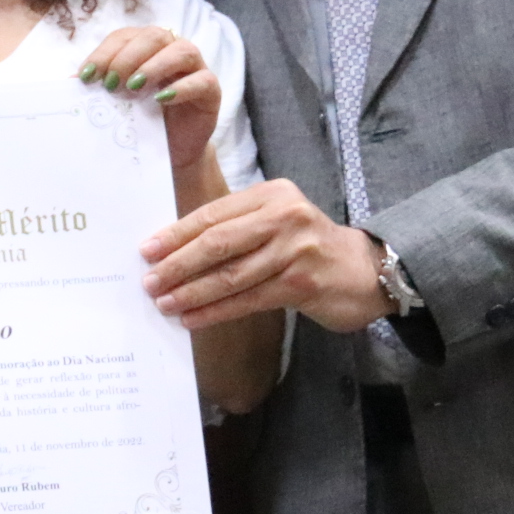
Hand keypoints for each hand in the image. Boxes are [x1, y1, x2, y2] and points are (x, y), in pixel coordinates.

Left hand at [78, 25, 218, 172]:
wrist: (169, 151)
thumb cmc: (140, 120)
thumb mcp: (114, 104)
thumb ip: (96, 89)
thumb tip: (68, 83)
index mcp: (145, 47)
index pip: (124, 37)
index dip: (104, 53)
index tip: (86, 77)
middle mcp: (171, 50)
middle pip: (153, 36)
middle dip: (127, 57)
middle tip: (111, 83)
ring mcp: (195, 68)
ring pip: (182, 51)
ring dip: (154, 66)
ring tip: (134, 86)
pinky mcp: (211, 91)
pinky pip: (203, 80)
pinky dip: (181, 87)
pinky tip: (161, 99)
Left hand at [140, 178, 391, 333]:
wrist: (367, 271)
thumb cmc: (308, 246)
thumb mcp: (276, 221)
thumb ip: (237, 226)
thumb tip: (175, 249)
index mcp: (271, 194)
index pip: (213, 214)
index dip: (176, 234)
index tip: (146, 251)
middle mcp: (285, 216)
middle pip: (218, 242)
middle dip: (178, 264)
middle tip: (149, 281)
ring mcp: (296, 250)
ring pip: (231, 275)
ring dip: (192, 292)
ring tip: (165, 303)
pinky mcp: (302, 283)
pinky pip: (248, 299)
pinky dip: (216, 310)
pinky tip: (194, 318)